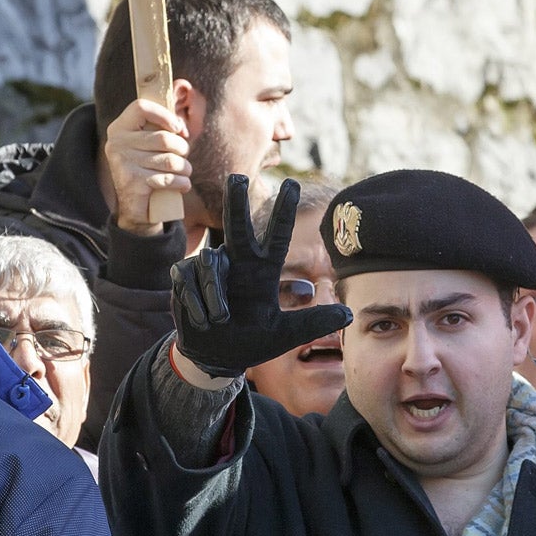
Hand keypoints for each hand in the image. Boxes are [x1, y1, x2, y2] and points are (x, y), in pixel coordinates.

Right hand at [104, 98, 190, 234]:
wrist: (133, 207)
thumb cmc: (147, 168)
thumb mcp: (147, 145)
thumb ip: (160, 129)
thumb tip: (181, 127)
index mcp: (119, 128)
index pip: (141, 107)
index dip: (165, 115)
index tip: (178, 129)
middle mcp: (117, 143)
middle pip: (164, 138)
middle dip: (182, 148)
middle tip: (184, 156)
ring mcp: (123, 163)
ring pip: (170, 160)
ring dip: (185, 167)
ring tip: (185, 171)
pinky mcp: (132, 182)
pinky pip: (167, 178)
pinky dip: (181, 182)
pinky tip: (183, 185)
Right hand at [169, 176, 351, 379]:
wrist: (216, 357)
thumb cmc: (253, 341)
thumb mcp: (286, 334)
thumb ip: (314, 322)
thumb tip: (350, 314)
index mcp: (263, 271)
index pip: (276, 236)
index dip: (283, 211)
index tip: (292, 184)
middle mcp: (238, 262)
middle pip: (237, 225)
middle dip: (237, 202)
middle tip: (238, 177)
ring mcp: (210, 267)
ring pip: (211, 264)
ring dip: (215, 295)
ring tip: (219, 320)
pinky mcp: (185, 275)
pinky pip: (189, 280)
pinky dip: (197, 304)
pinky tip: (202, 321)